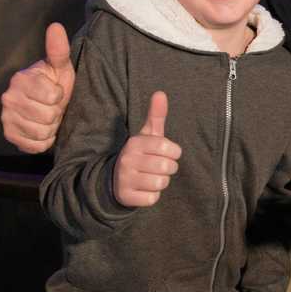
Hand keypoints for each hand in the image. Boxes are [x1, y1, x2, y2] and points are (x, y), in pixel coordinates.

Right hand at [1, 23, 75, 152]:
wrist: (47, 105)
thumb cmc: (55, 83)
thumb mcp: (60, 66)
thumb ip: (58, 49)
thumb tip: (56, 26)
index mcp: (21, 79)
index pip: (53, 96)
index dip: (60, 96)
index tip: (56, 92)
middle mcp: (8, 97)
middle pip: (48, 116)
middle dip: (56, 113)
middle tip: (52, 106)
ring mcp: (6, 117)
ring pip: (42, 132)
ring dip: (51, 127)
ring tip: (47, 117)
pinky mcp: (9, 135)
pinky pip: (34, 145)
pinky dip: (43, 141)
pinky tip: (41, 129)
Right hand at [113, 91, 181, 207]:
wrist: (116, 179)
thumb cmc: (141, 154)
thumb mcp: (147, 135)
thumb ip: (156, 115)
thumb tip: (161, 93)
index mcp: (135, 143)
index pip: (167, 148)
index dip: (174, 152)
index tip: (169, 153)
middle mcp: (127, 159)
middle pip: (167, 167)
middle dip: (169, 168)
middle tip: (160, 167)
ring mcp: (124, 178)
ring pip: (160, 183)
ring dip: (161, 182)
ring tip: (152, 177)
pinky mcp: (125, 196)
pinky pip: (152, 198)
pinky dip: (152, 195)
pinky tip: (144, 189)